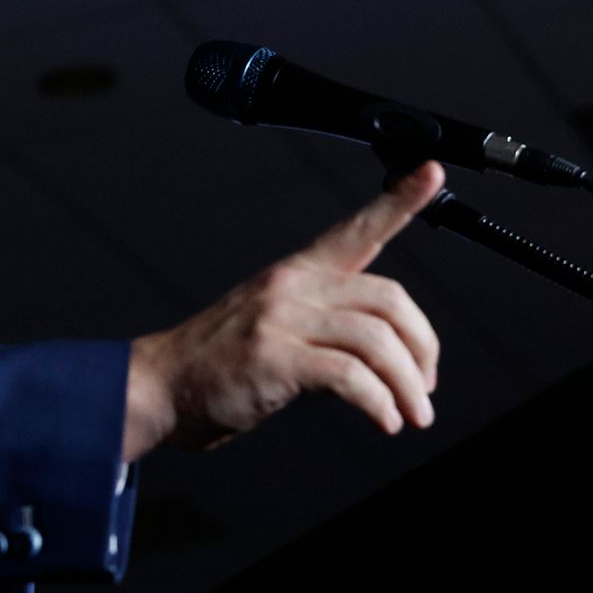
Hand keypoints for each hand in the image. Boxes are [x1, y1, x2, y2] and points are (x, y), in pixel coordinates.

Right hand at [123, 161, 443, 459]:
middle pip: (387, 298)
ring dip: (407, 386)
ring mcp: (281, 320)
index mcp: (296, 273)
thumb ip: (324, 326)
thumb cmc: (218, 364)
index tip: (433, 171)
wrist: (160, 386)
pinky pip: (351, 377)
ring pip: (377, 340)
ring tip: (411, 416)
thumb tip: (383, 358)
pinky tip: (383, 421)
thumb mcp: (273, 326)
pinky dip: (378, 403)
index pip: (356, 228)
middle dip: (422, 347)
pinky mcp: (274, 359)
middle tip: (424, 389)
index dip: (399, 200)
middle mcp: (292, 286)